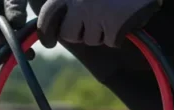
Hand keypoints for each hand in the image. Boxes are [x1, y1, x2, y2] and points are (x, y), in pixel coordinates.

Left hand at [36, 0, 162, 48]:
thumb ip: (71, 5)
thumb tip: (50, 29)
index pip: (48, 15)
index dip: (46, 32)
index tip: (48, 42)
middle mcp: (79, 1)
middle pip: (68, 34)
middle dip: (78, 34)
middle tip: (92, 25)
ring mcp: (96, 12)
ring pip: (90, 39)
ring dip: (102, 32)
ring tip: (114, 12)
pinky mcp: (114, 23)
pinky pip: (111, 41)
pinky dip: (119, 34)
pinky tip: (126, 18)